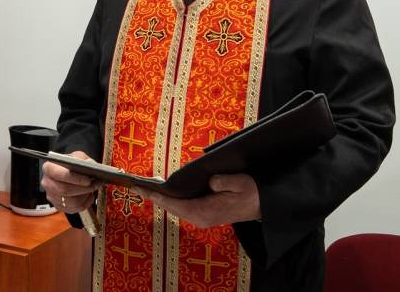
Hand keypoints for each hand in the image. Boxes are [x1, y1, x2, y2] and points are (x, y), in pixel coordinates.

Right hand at [41, 151, 100, 212]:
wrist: (70, 173)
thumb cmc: (73, 165)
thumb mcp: (77, 157)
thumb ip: (83, 160)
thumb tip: (90, 166)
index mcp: (48, 167)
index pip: (58, 174)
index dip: (73, 178)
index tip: (87, 180)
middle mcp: (47, 183)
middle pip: (64, 190)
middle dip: (83, 189)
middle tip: (95, 185)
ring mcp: (52, 196)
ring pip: (70, 202)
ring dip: (85, 196)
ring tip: (92, 189)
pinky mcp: (58, 206)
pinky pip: (73, 209)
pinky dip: (84, 203)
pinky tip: (89, 195)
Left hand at [134, 174, 260, 227]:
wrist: (262, 205)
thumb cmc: (251, 193)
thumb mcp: (240, 183)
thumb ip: (223, 182)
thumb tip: (209, 181)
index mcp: (207, 212)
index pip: (176, 204)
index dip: (157, 196)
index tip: (142, 190)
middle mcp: (201, 217)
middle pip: (172, 207)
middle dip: (155, 197)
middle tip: (137, 186)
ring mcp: (202, 217)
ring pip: (176, 208)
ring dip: (162, 198)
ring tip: (146, 187)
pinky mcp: (205, 214)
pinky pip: (183, 207)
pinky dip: (172, 199)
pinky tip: (166, 190)